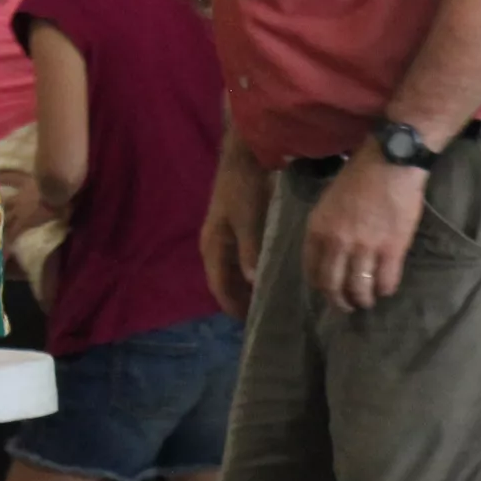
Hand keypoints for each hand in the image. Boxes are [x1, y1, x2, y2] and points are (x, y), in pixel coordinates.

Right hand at [201, 154, 273, 319]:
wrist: (245, 157)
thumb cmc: (245, 188)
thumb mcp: (249, 219)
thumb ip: (250, 249)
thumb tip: (250, 281)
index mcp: (213, 246)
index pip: (220, 286)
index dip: (233, 306)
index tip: (250, 323)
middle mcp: (214, 245)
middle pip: (225, 282)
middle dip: (240, 300)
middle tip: (263, 316)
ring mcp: (224, 237)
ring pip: (233, 271)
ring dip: (245, 287)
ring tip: (267, 301)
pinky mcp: (236, 229)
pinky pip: (240, 259)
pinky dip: (250, 271)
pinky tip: (268, 275)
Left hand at [301, 150, 427, 313]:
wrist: (391, 162)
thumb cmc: (359, 176)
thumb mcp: (328, 202)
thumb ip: (326, 228)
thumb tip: (331, 252)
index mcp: (317, 230)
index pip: (312, 271)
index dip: (320, 287)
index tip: (328, 291)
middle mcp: (337, 243)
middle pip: (332, 286)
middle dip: (339, 302)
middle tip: (347, 306)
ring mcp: (365, 247)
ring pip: (359, 288)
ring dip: (363, 300)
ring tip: (367, 301)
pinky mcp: (392, 249)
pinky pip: (386, 280)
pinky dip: (385, 289)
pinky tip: (386, 289)